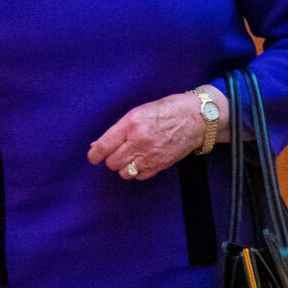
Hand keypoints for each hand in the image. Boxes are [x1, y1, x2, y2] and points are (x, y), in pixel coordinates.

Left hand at [87, 87, 228, 180]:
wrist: (195, 118)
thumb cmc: (165, 111)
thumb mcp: (138, 113)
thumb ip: (118, 130)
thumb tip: (97, 146)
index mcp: (132, 124)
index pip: (104, 145)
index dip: (94, 154)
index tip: (93, 156)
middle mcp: (139, 141)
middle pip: (112, 162)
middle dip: (111, 158)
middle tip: (116, 151)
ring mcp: (150, 156)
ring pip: (124, 172)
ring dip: (123, 166)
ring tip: (129, 157)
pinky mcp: (160, 165)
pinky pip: (139, 176)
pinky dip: (136, 171)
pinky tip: (141, 161)